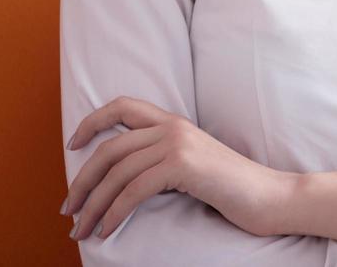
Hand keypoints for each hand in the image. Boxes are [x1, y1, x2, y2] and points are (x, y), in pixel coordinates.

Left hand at [62, 96, 300, 241]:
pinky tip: (106, 230)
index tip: (72, 145)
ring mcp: (178, 144)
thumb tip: (120, 178)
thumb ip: (161, 159)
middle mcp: (173, 127)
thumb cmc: (230, 188)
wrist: (268, 196)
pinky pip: (133, 191)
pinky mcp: (182, 166)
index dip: (92, 121)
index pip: (123, 105)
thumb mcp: (191, 164)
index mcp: (174, 121)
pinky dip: (114, 213)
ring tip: (81, 230)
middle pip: (109, 149)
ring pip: (117, 174)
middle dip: (82, 182)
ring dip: (92, 205)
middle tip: (68, 210)